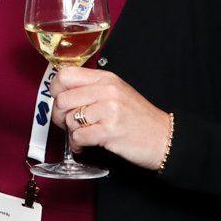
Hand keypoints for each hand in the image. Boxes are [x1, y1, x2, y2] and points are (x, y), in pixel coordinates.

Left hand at [50, 66, 170, 169]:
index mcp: (105, 78)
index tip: (59, 101)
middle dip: (60, 116)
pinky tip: (85, 145)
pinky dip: (78, 144)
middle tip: (68, 123)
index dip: (55, 90)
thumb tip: (61, 93)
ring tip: (82, 135)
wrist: (164, 138)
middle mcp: (106, 90)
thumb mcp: (116, 92)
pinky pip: (78, 137)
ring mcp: (109, 110)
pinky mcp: (110, 131)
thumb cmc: (138, 118)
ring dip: (71, 132)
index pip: (64, 75)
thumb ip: (91, 89)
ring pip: (69, 119)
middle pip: (62, 100)